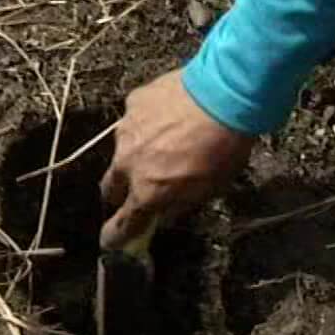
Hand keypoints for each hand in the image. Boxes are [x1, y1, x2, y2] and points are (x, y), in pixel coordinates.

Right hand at [99, 69, 254, 249]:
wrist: (224, 94)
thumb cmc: (223, 148)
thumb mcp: (210, 189)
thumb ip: (180, 205)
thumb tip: (164, 215)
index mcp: (146, 192)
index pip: (120, 227)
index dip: (116, 236)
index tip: (114, 241)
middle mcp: (127, 163)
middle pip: (110, 188)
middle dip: (121, 193)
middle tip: (141, 188)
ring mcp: (126, 130)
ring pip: (121, 151)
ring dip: (135, 154)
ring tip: (163, 143)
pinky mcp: (133, 103)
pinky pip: (133, 120)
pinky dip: (146, 124)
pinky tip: (169, 116)